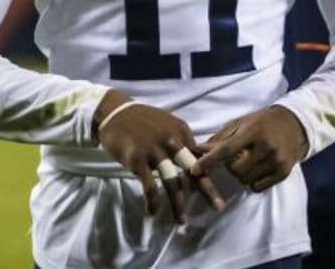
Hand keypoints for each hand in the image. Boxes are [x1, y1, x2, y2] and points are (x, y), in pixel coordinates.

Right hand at [94, 90, 225, 220]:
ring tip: (182, 220)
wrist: (116, 113)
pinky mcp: (138, 160)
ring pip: (172, 182)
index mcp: (182, 131)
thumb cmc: (143, 121)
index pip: (200, 156)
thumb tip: (196, 157)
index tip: (216, 187)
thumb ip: (181, 140)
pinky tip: (152, 211)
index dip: (209, 172)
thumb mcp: (168, 124)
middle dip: (207, 190)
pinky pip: (149, 186)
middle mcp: (172, 140)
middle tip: (219, 206)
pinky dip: (152, 202)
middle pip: (194, 169)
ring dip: (178, 204)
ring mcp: (155, 150)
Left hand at [192, 106, 308, 192]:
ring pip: (245, 180)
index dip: (208, 161)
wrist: (295, 124)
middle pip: (235, 170)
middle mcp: (266, 146)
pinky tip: (258, 168)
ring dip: (241, 174)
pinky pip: (258, 187)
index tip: (193, 170)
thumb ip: (220, 138)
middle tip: (236, 158)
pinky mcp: (283, 172)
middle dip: (230, 167)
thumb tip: (196, 150)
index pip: (226, 149)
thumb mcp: (241, 123)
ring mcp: (276, 161)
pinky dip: (253, 181)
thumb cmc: (262, 122)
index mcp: (253, 131)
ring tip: (248, 162)